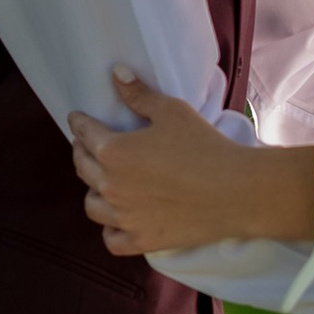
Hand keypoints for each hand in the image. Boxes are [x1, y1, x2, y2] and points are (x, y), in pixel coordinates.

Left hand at [70, 72, 313, 254]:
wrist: (235, 191)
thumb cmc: (203, 146)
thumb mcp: (171, 111)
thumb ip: (139, 95)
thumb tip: (116, 73)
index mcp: (113, 151)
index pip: (84, 133)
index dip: (79, 123)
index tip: (77, 118)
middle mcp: (111, 186)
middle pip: (82, 167)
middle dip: (82, 151)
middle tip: (88, 144)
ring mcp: (124, 217)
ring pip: (91, 205)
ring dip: (94, 191)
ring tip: (104, 183)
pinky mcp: (141, 240)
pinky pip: (111, 239)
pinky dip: (110, 229)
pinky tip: (118, 220)